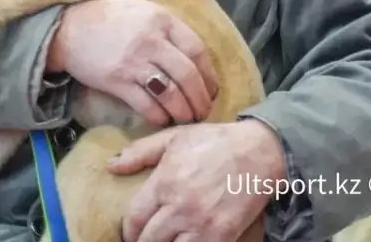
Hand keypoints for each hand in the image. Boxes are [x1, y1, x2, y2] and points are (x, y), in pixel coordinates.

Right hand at [47, 0, 217, 126]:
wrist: (68, 28)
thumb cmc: (110, 20)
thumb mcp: (143, 12)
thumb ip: (168, 30)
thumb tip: (196, 61)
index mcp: (161, 19)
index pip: (197, 50)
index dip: (209, 75)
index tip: (212, 90)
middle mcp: (151, 39)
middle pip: (188, 75)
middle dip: (200, 99)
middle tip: (203, 112)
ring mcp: (133, 61)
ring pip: (171, 94)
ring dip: (183, 112)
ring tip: (187, 119)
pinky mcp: (117, 81)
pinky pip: (147, 106)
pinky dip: (159, 116)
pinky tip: (162, 119)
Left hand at [108, 119, 285, 241]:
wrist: (259, 153)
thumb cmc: (214, 142)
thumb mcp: (174, 138)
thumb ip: (140, 152)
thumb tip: (111, 166)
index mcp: (164, 183)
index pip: (134, 219)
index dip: (128, 230)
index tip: (130, 231)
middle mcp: (180, 209)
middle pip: (149, 240)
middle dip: (143, 241)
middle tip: (144, 238)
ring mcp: (201, 226)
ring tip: (164, 239)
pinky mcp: (222, 237)